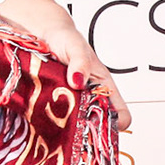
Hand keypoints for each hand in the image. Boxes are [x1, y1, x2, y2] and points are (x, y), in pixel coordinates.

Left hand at [0, 0, 132, 130]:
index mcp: (105, 87)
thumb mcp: (76, 48)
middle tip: (72, 126)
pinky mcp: (56, 103)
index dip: (115, 124)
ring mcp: (73, 103)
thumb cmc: (66, 39)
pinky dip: (52, 119)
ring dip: (68, 125)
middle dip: (87, 129)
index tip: (97, 124)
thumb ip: (80, 63)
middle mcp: (91, 98)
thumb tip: (78, 81)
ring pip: (77, 125)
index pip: (121, 115)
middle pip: (97, 126)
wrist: (44, 35)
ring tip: (55, 119)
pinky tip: (43, 115)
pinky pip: (57, 118)